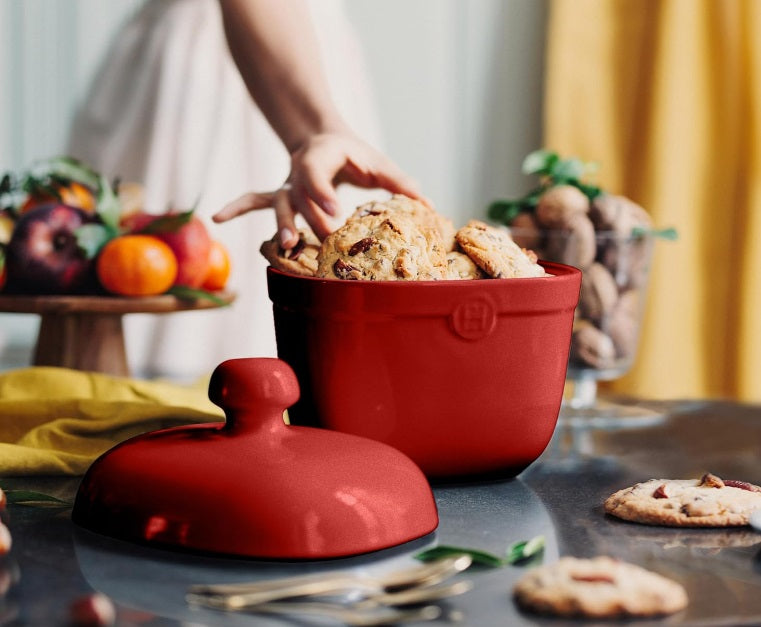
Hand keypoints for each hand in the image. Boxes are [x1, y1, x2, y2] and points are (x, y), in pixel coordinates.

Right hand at [213, 132, 425, 247]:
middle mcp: (299, 172)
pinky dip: (236, 208)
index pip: (318, 174)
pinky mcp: (281, 196)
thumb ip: (401, 183)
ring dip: (280, 225)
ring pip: (278, 205)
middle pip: (298, 196)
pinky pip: (254, 201)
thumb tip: (431, 206)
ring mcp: (287, 185)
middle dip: (308, 219)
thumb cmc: (353, 153)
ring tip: (285, 245)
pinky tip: (217, 218)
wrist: (321, 136)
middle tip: (320, 239)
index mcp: (322, 156)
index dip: (323, 192)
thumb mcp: (377, 162)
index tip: (336, 211)